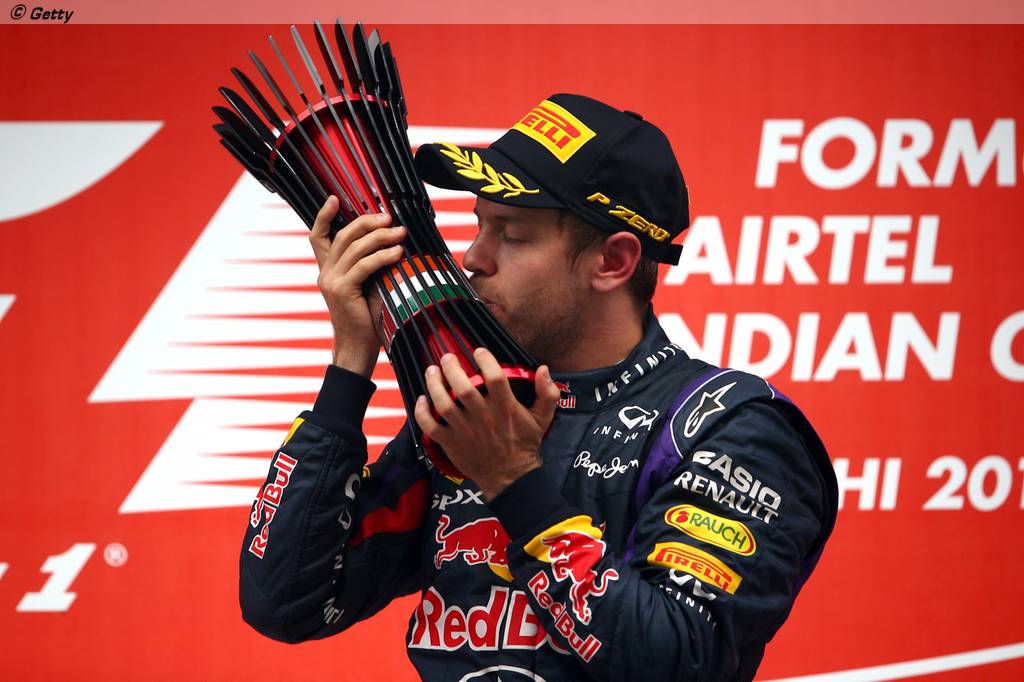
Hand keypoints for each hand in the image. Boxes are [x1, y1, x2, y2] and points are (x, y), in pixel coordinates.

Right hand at [309, 196, 405, 377]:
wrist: (357, 348)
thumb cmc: (368, 319)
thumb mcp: (369, 286)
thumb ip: (371, 266)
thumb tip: (394, 242)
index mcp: (328, 270)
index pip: (318, 237)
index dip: (323, 216)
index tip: (333, 198)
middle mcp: (325, 273)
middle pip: (342, 235)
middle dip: (366, 222)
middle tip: (389, 217)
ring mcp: (331, 281)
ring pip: (354, 248)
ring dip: (380, 237)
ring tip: (400, 233)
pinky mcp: (342, 290)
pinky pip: (364, 266)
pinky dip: (382, 256)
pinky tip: (398, 253)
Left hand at [413, 348, 560, 499]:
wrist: (511, 478)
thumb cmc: (524, 445)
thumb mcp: (543, 419)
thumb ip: (547, 393)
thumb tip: (543, 369)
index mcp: (505, 409)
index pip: (494, 378)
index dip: (485, 360)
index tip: (478, 351)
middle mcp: (483, 418)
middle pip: (463, 388)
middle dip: (451, 369)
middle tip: (446, 357)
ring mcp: (464, 431)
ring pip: (443, 404)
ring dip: (434, 385)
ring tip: (431, 371)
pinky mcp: (451, 443)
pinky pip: (430, 426)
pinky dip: (421, 413)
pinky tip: (421, 400)